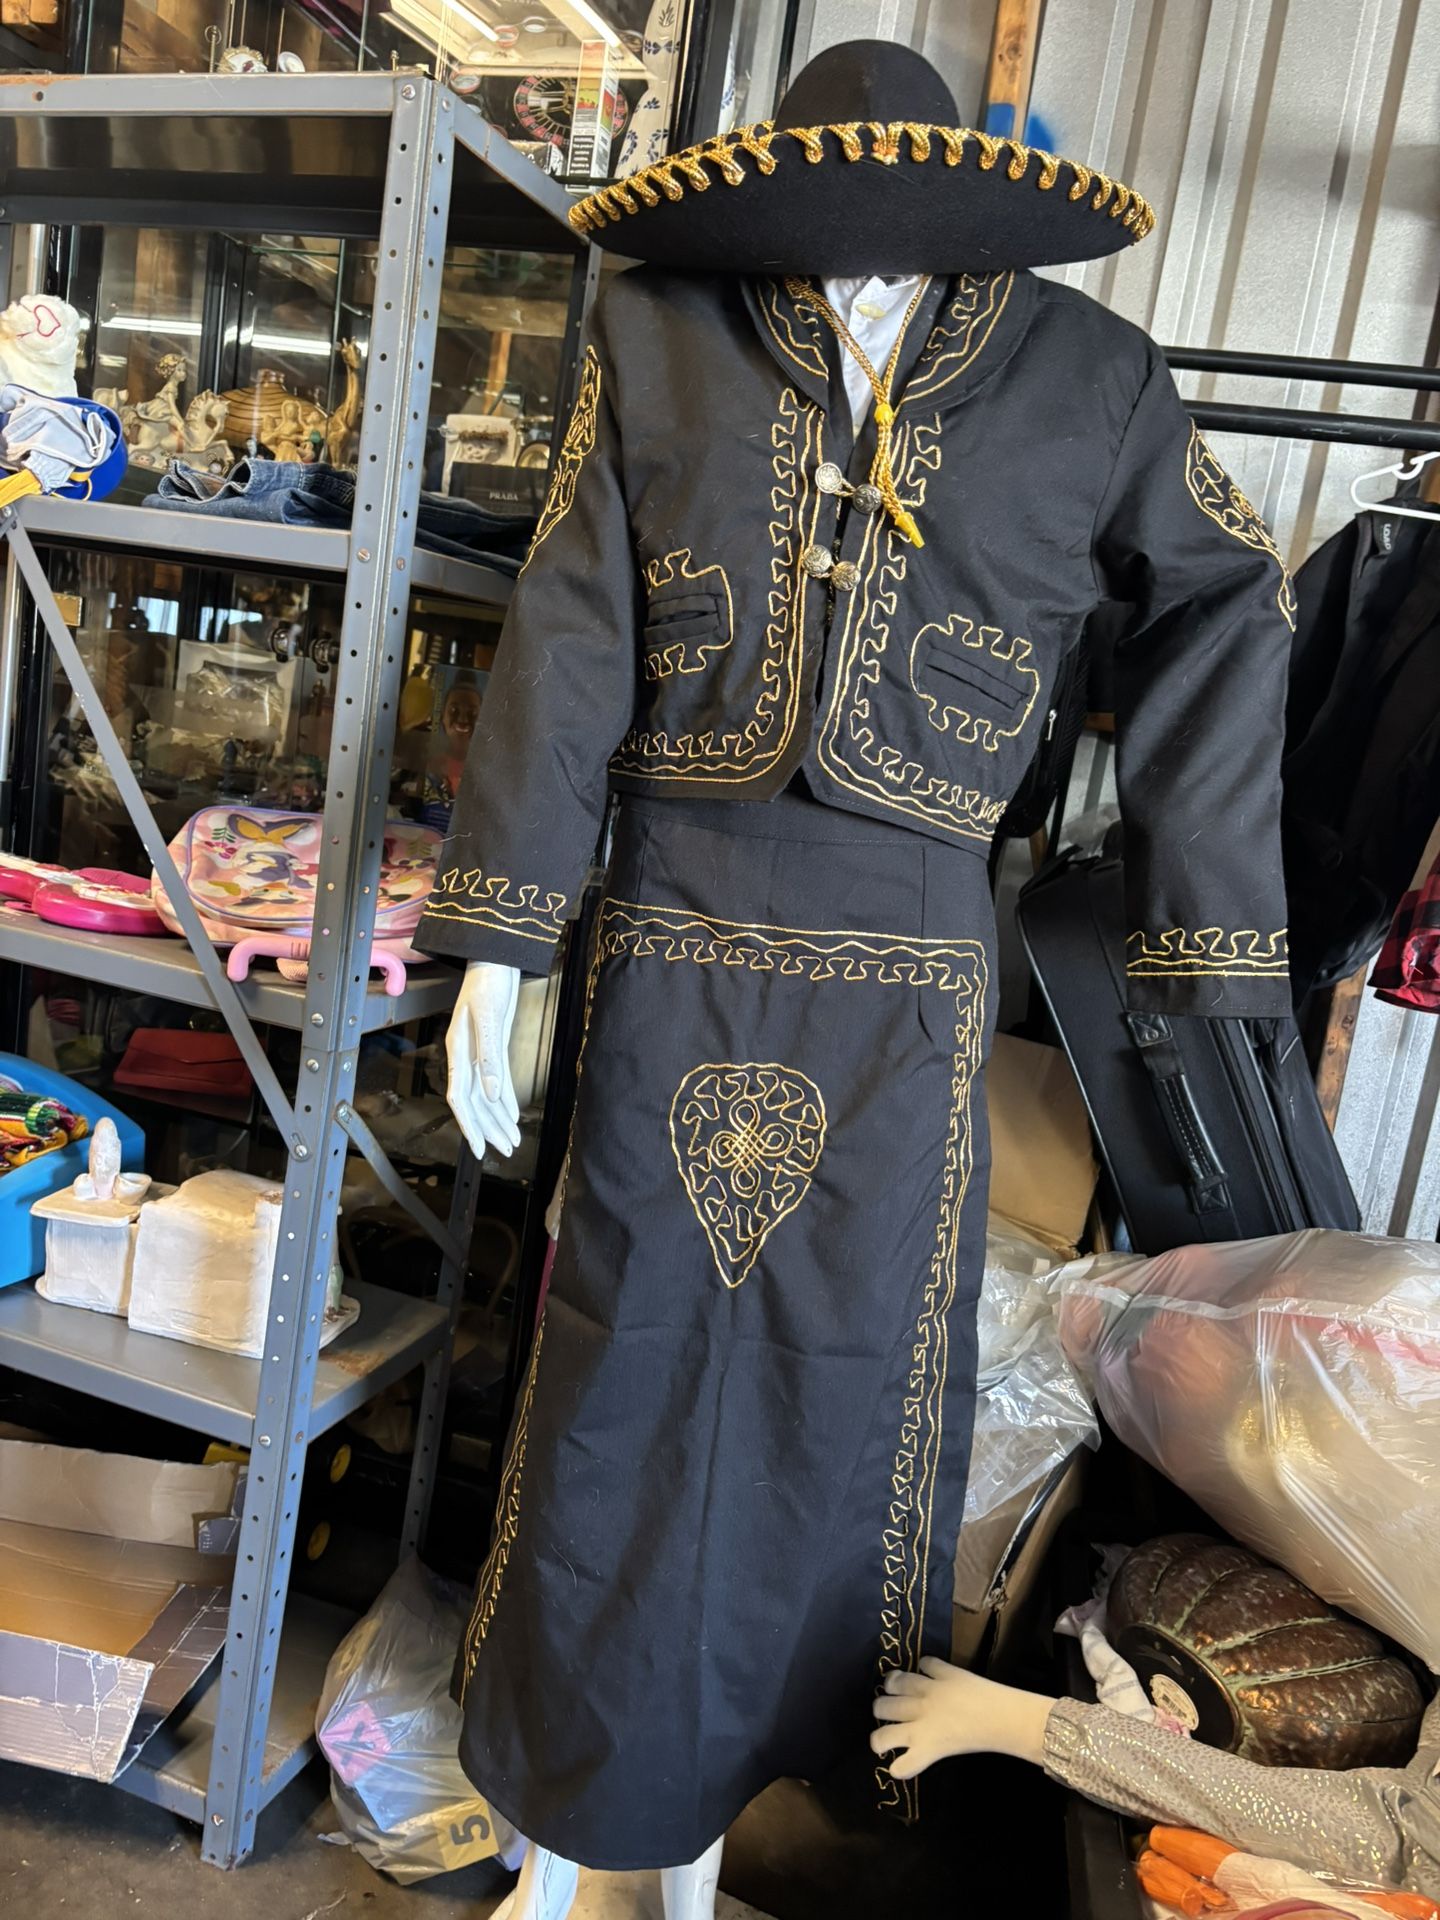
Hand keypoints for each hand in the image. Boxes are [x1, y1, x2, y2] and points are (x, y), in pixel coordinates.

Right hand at [445, 960, 521, 1158]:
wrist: (495, 956)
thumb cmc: (488, 981)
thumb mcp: (490, 1018)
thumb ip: (489, 1057)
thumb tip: (492, 1095)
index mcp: (459, 1050)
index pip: (462, 1098)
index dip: (470, 1125)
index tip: (478, 1148)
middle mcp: (466, 1055)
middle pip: (476, 1101)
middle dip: (489, 1129)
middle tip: (505, 1150)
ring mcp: (479, 1050)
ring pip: (488, 1094)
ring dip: (499, 1118)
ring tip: (512, 1140)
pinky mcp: (495, 1044)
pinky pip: (499, 1078)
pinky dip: (506, 1098)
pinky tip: (512, 1114)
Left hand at [870, 1658, 1056, 1779]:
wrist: (1002, 1716)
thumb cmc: (986, 1694)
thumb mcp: (957, 1672)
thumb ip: (938, 1669)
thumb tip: (924, 1665)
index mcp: (926, 1685)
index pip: (897, 1680)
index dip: (891, 1683)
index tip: (893, 1688)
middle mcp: (918, 1705)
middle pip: (884, 1705)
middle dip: (881, 1709)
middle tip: (887, 1715)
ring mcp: (922, 1730)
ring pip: (884, 1735)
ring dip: (879, 1740)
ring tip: (882, 1742)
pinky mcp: (931, 1751)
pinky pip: (905, 1766)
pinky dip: (900, 1769)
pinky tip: (899, 1768)